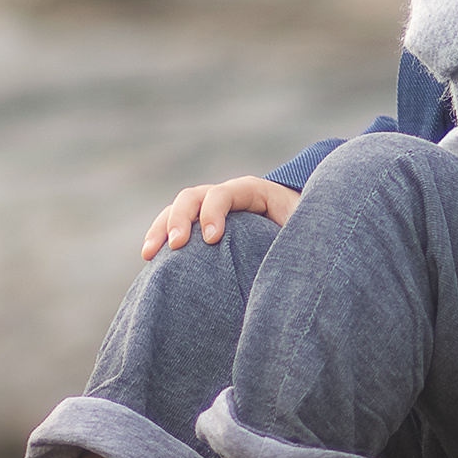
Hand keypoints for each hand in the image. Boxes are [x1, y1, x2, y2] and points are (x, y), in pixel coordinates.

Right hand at [142, 176, 300, 259]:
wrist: (305, 233)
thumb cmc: (307, 235)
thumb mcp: (305, 233)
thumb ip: (294, 240)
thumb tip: (287, 264)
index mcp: (255, 192)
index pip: (226, 192)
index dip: (214, 211)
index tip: (211, 239)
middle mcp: (229, 197)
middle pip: (195, 196)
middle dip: (181, 218)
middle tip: (177, 246)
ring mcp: (212, 210)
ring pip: (179, 209)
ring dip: (162, 228)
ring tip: (150, 254)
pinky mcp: (203, 227)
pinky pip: (176, 226)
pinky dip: (161, 238)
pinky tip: (150, 260)